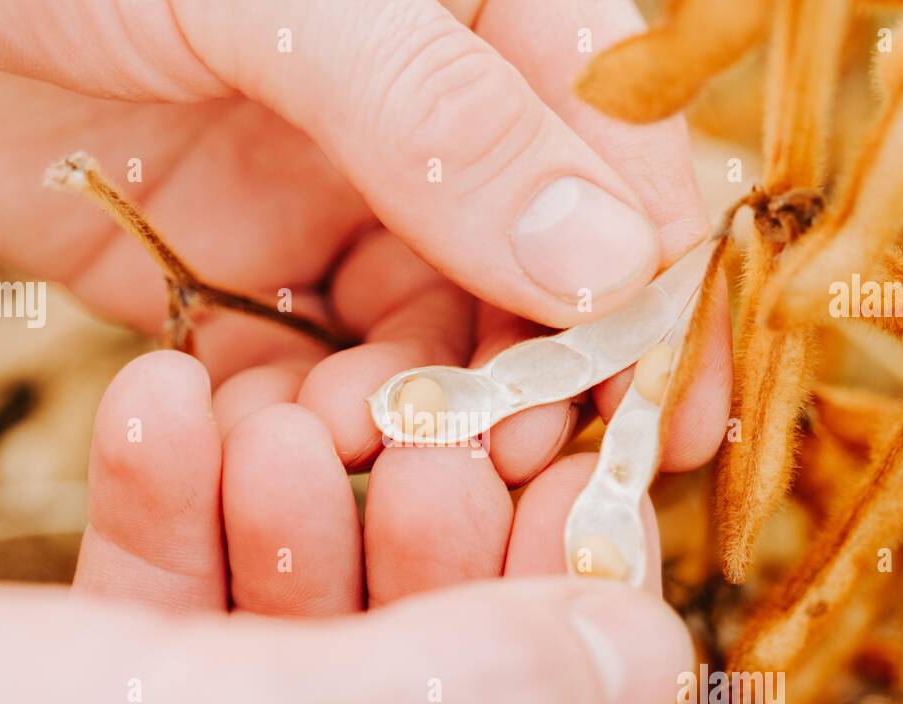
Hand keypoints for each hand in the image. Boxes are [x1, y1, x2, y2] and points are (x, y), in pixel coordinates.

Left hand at [0, 0, 728, 484]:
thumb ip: (442, 121)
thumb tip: (605, 259)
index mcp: (478, 20)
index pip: (614, 159)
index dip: (651, 289)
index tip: (662, 408)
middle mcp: (422, 123)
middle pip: (533, 274)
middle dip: (535, 376)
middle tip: (526, 461)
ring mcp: (331, 204)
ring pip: (426, 340)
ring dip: (414, 407)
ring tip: (372, 438)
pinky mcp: (240, 281)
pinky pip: (310, 373)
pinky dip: (310, 418)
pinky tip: (288, 435)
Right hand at [0, 353, 692, 703]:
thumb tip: (643, 648)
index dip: (585, 617)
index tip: (575, 471)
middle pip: (439, 684)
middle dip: (418, 537)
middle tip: (413, 429)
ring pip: (304, 632)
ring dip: (284, 503)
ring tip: (261, 412)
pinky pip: (176, 616)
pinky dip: (169, 508)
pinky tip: (158, 409)